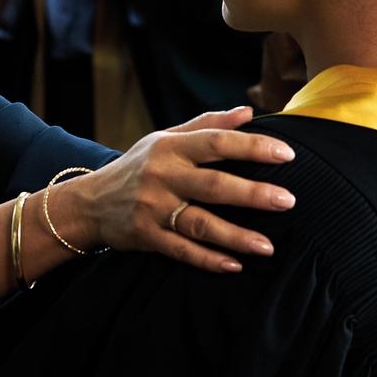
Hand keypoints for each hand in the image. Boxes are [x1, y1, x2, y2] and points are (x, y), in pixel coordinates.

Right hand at [50, 107, 296, 272]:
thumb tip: (248, 112)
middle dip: (252, 193)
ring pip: (200, 224)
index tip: (286, 153)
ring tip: (268, 247)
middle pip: (213, 185)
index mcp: (170, 147)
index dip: (252, 146)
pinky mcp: (147, 237)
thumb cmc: (138, 166)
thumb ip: (207, 125)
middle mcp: (162, 176)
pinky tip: (234, 265)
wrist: (88, 202)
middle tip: (288, 201)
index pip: (216, 142)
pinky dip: (207, 260)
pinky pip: (181, 250)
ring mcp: (154, 209)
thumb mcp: (165, 138)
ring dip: (236, 236)